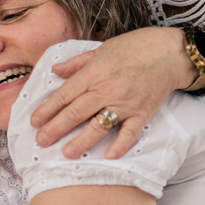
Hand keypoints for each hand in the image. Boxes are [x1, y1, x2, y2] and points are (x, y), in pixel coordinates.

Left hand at [30, 27, 189, 158]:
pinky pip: (129, 133)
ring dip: (80, 142)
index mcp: (93, 73)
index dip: (47, 109)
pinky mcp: (142, 113)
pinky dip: (119, 145)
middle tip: (41, 142)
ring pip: (97, 126)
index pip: (64, 95)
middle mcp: (106, 90)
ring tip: (65, 153)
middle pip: (75, 113)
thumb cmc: (135, 47)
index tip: (34, 121)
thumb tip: (55, 70)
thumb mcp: (101, 49)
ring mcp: (124, 103)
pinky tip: (107, 156)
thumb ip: (77, 63)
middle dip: (55, 128)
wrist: (170, 52)